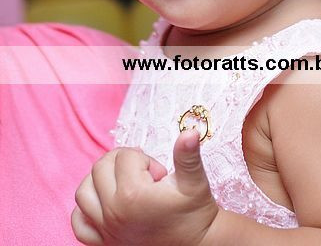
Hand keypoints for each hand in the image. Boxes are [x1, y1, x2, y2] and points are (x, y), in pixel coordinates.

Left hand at [72, 129, 219, 245]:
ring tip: (123, 182)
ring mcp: (106, 229)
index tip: (161, 175)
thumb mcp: (194, 182)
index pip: (126, 156)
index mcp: (133, 194)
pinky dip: (85, 211)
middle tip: (144, 175)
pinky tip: (106, 204)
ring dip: (99, 181)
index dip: (146, 160)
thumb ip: (187, 155)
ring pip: (84, 192)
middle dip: (122, 163)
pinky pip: (79, 223)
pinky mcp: (104, 244)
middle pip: (101, 167)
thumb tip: (189, 132)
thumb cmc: (195, 215)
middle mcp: (113, 212)